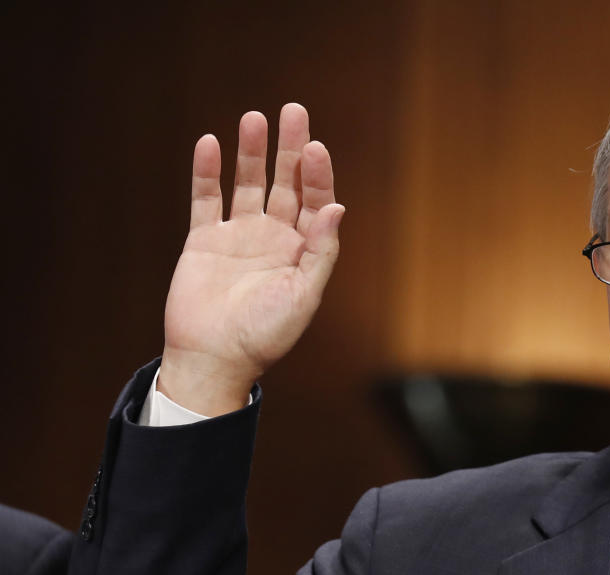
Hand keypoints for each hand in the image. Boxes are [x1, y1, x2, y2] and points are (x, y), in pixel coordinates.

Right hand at [160, 103, 344, 415]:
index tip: (315, 148)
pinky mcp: (204, 241)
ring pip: (248, 184)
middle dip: (291, 149)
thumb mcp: (304, 296)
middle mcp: (274, 239)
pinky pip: (206, 199)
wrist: (215, 359)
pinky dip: (207, 172)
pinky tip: (210, 143)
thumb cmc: (266, 336)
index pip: (315, 202)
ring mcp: (239, 237)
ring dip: (251, 152)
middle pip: (286, 183)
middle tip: (294, 110)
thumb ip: (321, 252)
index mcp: (304, 252)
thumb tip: (336, 207)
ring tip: (254, 118)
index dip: (317, 175)